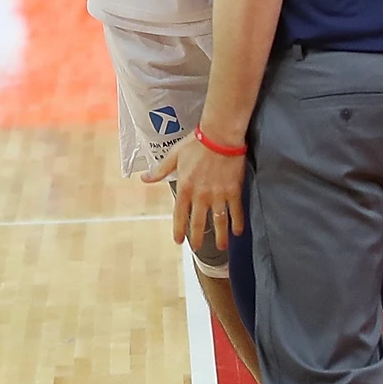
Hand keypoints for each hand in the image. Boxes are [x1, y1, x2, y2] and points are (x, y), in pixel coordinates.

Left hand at [145, 133, 244, 260]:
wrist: (220, 136)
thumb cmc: (197, 143)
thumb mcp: (174, 156)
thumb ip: (160, 170)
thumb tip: (144, 179)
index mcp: (185, 188)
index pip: (179, 214)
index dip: (179, 229)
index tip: (179, 240)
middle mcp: (201, 195)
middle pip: (199, 222)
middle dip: (197, 238)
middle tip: (197, 248)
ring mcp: (218, 195)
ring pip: (219, 222)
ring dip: (220, 237)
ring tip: (221, 247)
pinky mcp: (233, 191)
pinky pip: (236, 211)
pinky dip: (237, 223)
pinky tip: (238, 232)